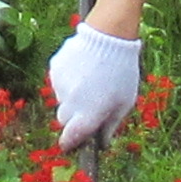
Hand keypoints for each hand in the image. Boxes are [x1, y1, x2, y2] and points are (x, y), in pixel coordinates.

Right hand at [49, 26, 143, 148]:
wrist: (109, 36)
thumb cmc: (123, 72)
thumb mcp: (125, 102)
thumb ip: (111, 126)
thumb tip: (102, 143)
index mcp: (88, 115)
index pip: (70, 138)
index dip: (70, 143)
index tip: (71, 144)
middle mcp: (70, 103)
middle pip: (64, 120)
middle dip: (73, 118)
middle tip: (88, 106)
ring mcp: (60, 85)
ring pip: (61, 99)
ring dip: (72, 97)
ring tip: (90, 81)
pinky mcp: (55, 68)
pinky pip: (58, 81)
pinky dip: (68, 80)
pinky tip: (83, 69)